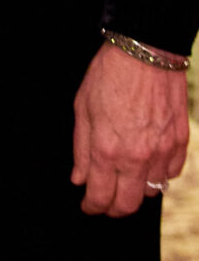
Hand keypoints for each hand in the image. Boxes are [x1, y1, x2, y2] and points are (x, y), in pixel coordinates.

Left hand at [71, 42, 189, 216]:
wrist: (146, 51)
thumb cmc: (109, 75)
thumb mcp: (82, 108)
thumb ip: (81, 148)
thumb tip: (80, 178)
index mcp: (108, 149)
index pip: (101, 196)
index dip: (92, 206)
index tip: (88, 205)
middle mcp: (137, 157)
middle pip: (128, 204)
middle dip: (114, 208)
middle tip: (105, 202)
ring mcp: (162, 151)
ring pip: (152, 192)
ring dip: (137, 191)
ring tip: (125, 179)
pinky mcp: (180, 142)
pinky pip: (171, 174)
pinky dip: (159, 175)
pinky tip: (148, 165)